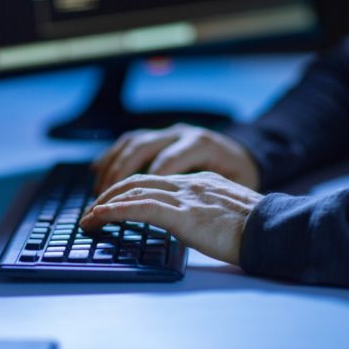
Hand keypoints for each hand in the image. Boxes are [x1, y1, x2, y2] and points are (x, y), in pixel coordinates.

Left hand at [80, 172, 263, 264]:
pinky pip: (139, 208)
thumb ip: (204, 210)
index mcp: (199, 181)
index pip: (154, 178)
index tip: (111, 201)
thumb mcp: (226, 212)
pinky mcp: (183, 214)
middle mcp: (188, 183)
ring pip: (133, 191)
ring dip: (104, 204)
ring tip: (88, 219)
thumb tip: (190, 222)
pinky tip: (99, 218)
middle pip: (137, 180)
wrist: (276, 230)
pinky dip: (114, 212)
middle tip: (92, 209)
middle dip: (109, 193)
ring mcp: (185, 196)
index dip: (128, 189)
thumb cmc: (258, 229)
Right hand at [93, 123, 259, 194]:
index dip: (143, 187)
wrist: (250, 164)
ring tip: (98, 194)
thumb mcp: (229, 192)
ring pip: (133, 144)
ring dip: (111, 168)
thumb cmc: (241, 186)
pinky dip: (113, 156)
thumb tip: (176, 215)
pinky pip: (132, 142)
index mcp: (202, 145)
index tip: (124, 207)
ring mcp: (171, 133)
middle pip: (141, 150)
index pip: (165, 164)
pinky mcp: (163, 137)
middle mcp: (183, 134)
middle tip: (101, 204)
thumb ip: (202, 199)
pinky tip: (98, 171)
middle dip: (118, 177)